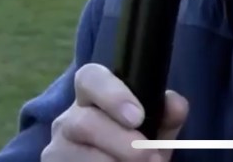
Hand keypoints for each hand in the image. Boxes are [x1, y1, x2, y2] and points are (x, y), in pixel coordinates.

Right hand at [42, 63, 188, 161]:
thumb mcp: (156, 130)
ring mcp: (57, 146)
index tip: (138, 117)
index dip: (112, 94)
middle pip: (84, 122)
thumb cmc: (137, 145)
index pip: (90, 77)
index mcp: (93, 95)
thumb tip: (175, 104)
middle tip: (149, 156)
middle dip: (120, 141)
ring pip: (76, 153)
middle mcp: (69, 118)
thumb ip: (167, 115)